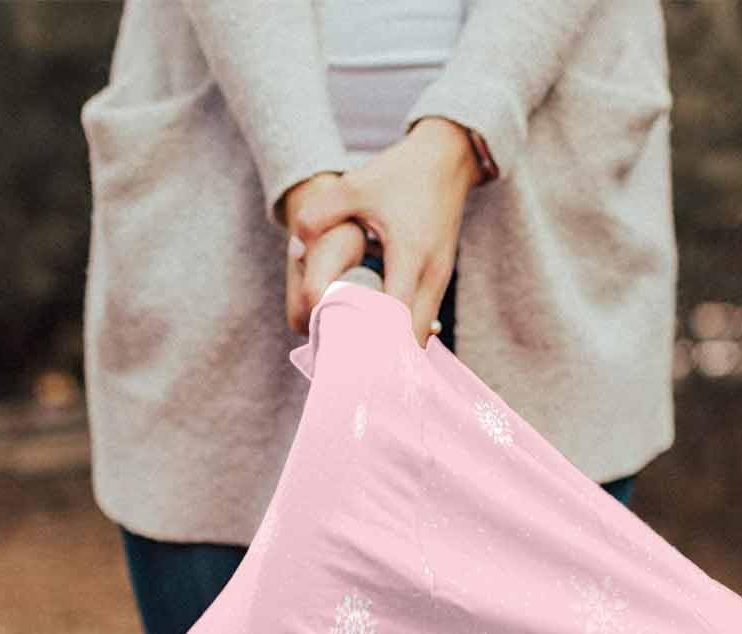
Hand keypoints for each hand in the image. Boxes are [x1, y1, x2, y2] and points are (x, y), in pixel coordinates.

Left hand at [284, 118, 482, 347]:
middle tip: (348, 367)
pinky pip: (422, 320)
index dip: (373, 344)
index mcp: (410, 255)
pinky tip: (375, 336)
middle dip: (383, 358)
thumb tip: (294, 248)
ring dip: (393, 347)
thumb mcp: (355, 186)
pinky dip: (401, 333)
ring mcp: (440, 281)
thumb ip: (319, 214)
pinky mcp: (440, 281)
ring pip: (419, 334)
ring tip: (359, 357)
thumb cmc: (400, 173)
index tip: (347, 360)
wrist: (447, 159)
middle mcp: (431, 275)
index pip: (395, 319)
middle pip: (411, 339)